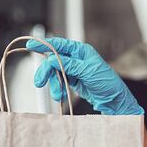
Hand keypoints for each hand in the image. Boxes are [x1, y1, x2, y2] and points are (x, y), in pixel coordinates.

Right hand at [26, 37, 143, 115]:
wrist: (115, 102)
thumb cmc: (108, 84)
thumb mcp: (88, 72)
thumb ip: (69, 65)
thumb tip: (52, 59)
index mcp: (82, 51)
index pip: (60, 45)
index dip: (45, 44)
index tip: (31, 45)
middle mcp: (77, 59)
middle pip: (54, 61)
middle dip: (46, 72)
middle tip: (39, 82)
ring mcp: (75, 70)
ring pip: (55, 74)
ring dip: (54, 85)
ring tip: (58, 95)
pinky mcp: (74, 81)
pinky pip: (60, 82)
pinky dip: (59, 89)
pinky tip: (62, 96)